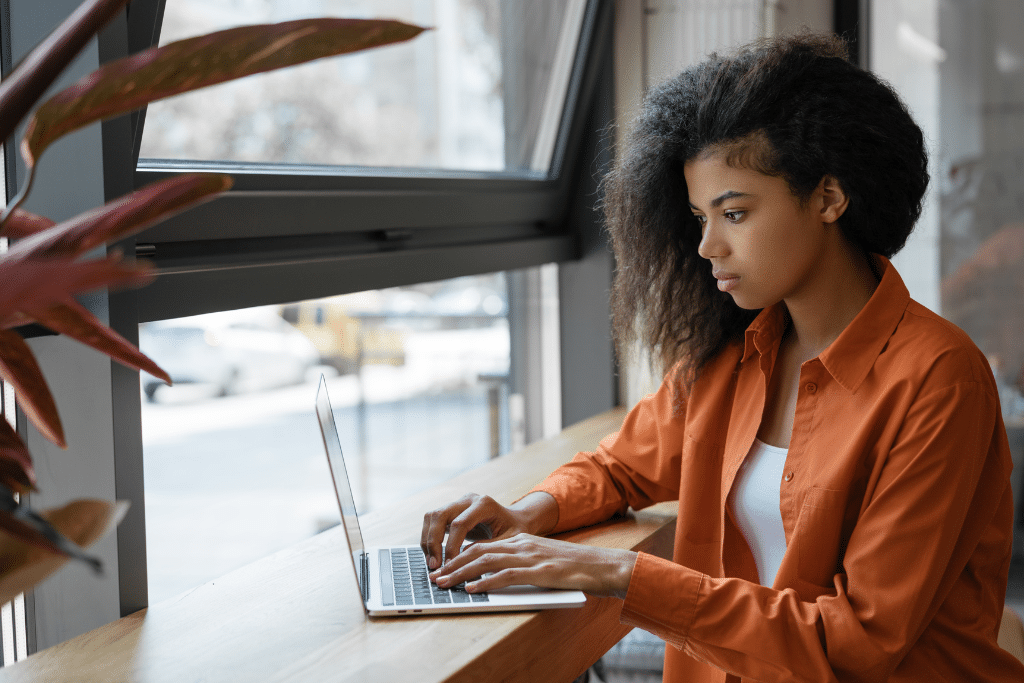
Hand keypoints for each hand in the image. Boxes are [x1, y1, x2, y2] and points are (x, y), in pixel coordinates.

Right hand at [420, 492, 557, 569]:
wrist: (517, 520)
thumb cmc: (516, 531)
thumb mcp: (509, 542)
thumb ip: (488, 549)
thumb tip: (463, 562)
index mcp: (484, 504)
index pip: (460, 523)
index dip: (451, 546)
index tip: (449, 566)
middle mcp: (468, 499)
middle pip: (440, 515)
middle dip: (433, 542)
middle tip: (434, 566)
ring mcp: (458, 503)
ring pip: (432, 516)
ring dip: (427, 540)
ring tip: (432, 563)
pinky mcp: (451, 511)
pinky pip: (432, 521)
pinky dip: (429, 539)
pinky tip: (434, 556)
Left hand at [429, 533, 637, 598]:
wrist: (602, 565)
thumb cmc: (573, 568)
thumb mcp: (542, 561)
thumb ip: (521, 565)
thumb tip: (496, 577)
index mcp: (521, 541)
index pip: (482, 546)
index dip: (459, 557)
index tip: (443, 569)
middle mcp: (522, 545)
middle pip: (478, 551)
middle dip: (453, 565)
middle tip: (435, 578)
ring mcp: (530, 556)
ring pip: (486, 561)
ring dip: (462, 574)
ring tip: (445, 584)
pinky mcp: (539, 571)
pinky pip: (506, 576)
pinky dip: (486, 583)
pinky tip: (473, 590)